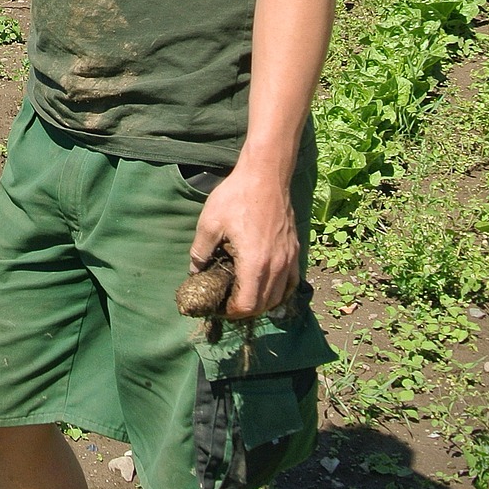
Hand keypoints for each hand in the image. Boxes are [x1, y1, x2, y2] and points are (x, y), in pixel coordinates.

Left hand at [190, 168, 298, 319]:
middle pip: (264, 305)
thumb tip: (194, 270)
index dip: (232, 312)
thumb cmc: (237, 197)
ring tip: (244, 295)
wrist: (266, 176)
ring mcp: (289, 259)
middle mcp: (276, 266)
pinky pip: (291, 281)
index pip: (248, 305)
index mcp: (255, 263)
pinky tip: (266, 284)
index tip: (220, 307)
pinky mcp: (295, 250)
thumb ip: (200, 251)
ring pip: (280, 295)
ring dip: (262, 302)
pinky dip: (280, 290)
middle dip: (245, 310)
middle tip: (228, 303)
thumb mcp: (209, 223)